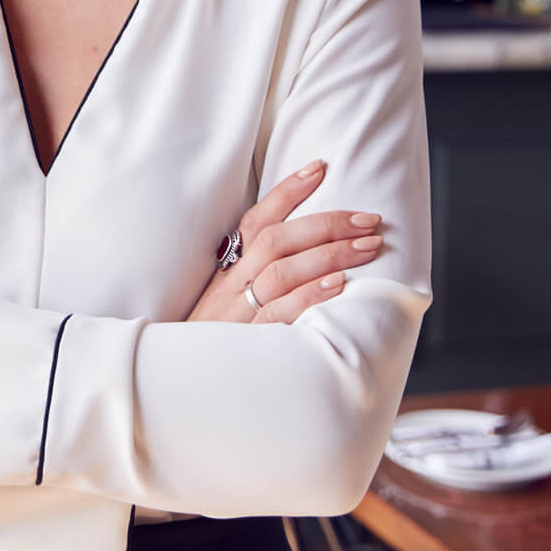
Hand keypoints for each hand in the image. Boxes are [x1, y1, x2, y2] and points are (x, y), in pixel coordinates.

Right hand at [186, 160, 384, 324]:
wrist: (180, 383)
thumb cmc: (215, 342)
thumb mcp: (227, 303)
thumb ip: (256, 277)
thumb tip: (304, 252)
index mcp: (229, 271)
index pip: (257, 221)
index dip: (287, 192)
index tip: (320, 168)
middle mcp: (232, 285)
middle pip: (277, 240)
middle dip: (326, 224)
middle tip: (369, 219)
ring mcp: (239, 313)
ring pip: (282, 271)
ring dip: (330, 254)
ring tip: (368, 247)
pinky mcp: (248, 341)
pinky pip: (279, 313)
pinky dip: (309, 295)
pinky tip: (338, 285)